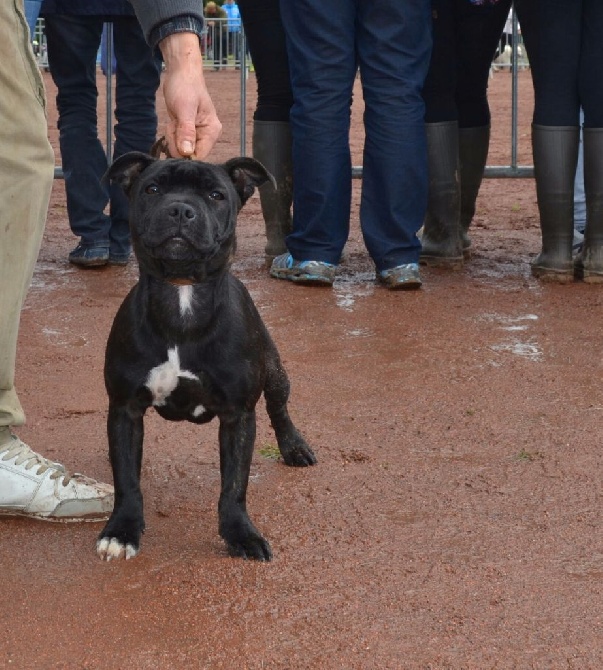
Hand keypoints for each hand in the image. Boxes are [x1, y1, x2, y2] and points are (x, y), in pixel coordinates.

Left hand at [158, 33, 221, 158]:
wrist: (180, 73)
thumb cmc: (185, 86)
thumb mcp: (184, 109)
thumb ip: (186, 132)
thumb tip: (187, 153)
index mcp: (212, 132)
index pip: (199, 156)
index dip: (184, 152)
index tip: (177, 136)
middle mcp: (207, 136)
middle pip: (188, 154)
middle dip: (177, 141)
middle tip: (176, 123)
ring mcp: (198, 135)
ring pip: (181, 149)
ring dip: (173, 136)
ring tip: (175, 120)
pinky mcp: (189, 133)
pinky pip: (177, 142)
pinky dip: (171, 133)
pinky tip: (173, 121)